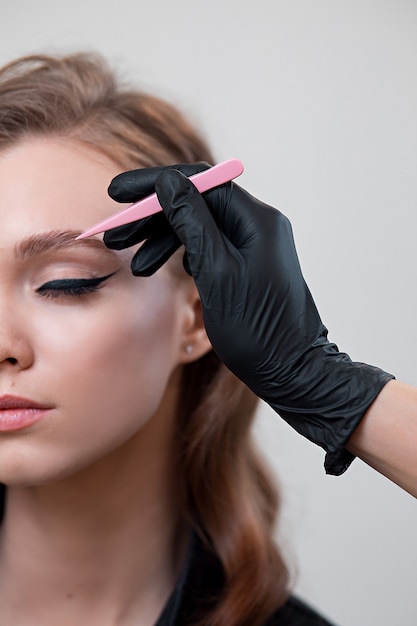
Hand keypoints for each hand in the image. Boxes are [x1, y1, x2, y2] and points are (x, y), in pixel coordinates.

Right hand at [105, 164, 393, 473]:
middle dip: (153, 215)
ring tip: (132, 261)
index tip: (119, 193)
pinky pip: (207, 248)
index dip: (156, 184)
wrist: (290, 370)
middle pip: (196, 204)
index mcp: (256, 221)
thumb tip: (169, 182)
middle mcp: (257, 226)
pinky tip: (158, 267)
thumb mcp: (216, 272)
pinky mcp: (246, 266)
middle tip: (115, 232)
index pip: (200, 182)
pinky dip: (180, 255)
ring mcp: (252, 246)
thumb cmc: (258, 328)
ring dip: (162, 238)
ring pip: (198, 227)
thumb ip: (192, 222)